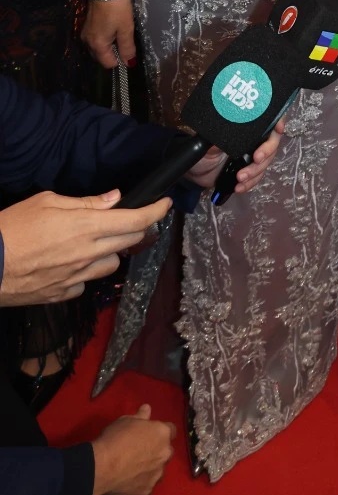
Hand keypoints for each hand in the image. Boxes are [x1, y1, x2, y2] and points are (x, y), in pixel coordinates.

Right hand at [0, 191, 169, 304]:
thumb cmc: (11, 227)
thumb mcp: (47, 201)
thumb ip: (84, 202)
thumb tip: (113, 199)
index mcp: (86, 227)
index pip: (136, 220)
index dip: (156, 211)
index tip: (165, 203)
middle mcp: (87, 253)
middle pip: (130, 241)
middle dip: (137, 227)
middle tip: (129, 218)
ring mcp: (76, 277)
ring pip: (112, 264)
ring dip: (112, 251)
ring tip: (95, 241)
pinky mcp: (63, 295)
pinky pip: (87, 282)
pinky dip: (87, 272)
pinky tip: (72, 262)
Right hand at [82, 0, 135, 68]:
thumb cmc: (117, 8)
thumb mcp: (126, 29)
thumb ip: (127, 48)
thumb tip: (129, 64)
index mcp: (97, 45)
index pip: (108, 64)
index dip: (120, 59)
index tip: (127, 48)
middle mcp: (87, 42)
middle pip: (101, 57)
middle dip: (113, 53)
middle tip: (123, 39)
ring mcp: (85, 34)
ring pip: (97, 48)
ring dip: (108, 45)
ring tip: (118, 32)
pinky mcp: (86, 26)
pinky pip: (95, 40)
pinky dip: (103, 38)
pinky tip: (111, 27)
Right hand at [91, 404, 174, 494]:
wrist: (101, 467)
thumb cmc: (115, 438)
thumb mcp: (126, 420)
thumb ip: (141, 416)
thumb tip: (147, 408)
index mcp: (162, 434)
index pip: (171, 430)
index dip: (160, 432)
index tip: (150, 434)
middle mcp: (165, 455)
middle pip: (166, 452)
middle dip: (157, 452)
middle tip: (140, 453)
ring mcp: (156, 476)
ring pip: (158, 472)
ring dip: (150, 470)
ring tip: (133, 470)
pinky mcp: (146, 493)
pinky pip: (146, 489)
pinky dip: (140, 486)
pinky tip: (128, 484)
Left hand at [185, 118, 285, 192]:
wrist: (195, 171)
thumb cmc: (201, 150)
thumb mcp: (207, 141)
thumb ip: (219, 136)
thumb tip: (227, 131)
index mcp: (246, 128)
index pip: (268, 120)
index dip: (277, 121)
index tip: (278, 128)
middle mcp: (253, 140)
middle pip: (271, 143)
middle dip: (266, 152)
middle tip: (256, 158)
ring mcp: (252, 157)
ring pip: (265, 163)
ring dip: (255, 172)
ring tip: (240, 178)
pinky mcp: (248, 172)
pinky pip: (256, 178)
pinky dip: (249, 184)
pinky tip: (239, 188)